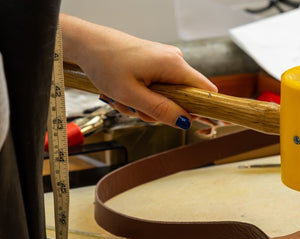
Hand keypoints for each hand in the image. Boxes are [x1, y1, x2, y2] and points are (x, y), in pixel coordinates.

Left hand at [61, 14, 216, 128]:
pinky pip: (158, 88)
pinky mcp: (155, 63)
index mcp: (174, 65)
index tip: (201, 127)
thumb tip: (186, 122)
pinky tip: (125, 93)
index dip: (206, 110)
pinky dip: (143, 96)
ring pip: (168, 95)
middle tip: (136, 110)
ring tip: (124, 99)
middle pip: (184, 98)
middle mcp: (174, 60)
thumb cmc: (105, 64)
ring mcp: (165, 61)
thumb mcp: (132, 95)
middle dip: (162, 111)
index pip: (206, 91)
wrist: (85, 43)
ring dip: (147, 105)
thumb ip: (161, 110)